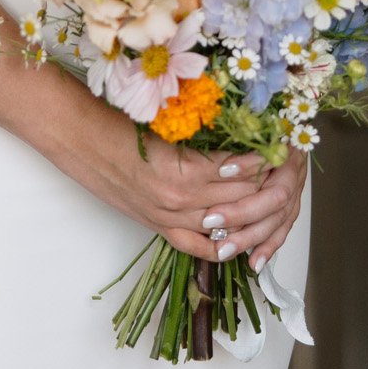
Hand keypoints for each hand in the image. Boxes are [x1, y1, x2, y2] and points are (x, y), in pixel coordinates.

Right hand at [79, 101, 306, 266]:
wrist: (81, 138)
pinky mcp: (159, 226)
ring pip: (226, 222)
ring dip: (250, 210)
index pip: (242, 170)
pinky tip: (242, 236)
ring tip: (271, 195)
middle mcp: (182, 200)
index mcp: (186, 170)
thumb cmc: (121, 122)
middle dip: (265, 184)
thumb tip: (242, 133)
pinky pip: (199, 246)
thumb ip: (204, 135)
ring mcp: (170, 217)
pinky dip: (224, 243)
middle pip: (240, 198)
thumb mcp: (168, 123)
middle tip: (285, 169)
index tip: (280, 145)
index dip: (264, 158)